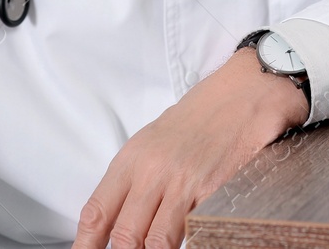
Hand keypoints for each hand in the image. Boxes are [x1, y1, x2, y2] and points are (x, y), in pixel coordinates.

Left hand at [71, 46, 307, 248]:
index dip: (86, 244)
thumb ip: (134, 181)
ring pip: (156, 241)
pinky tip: (185, 241)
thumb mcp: (152, 142)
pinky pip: (192, 231)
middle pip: (124, 234)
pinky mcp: (213, 191)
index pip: (97, 212)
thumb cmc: (199, 118)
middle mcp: (153, 171)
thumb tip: (117, 220)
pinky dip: (187, 242)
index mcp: (132, 159)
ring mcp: (183, 182)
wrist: (243, 94)